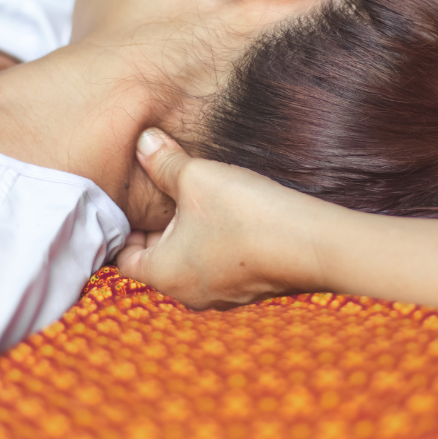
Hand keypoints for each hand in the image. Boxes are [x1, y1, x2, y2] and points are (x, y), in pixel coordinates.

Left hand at [116, 129, 319, 308]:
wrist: (313, 245)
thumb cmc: (246, 214)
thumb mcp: (197, 177)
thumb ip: (164, 161)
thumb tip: (143, 142)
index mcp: (164, 275)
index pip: (124, 259)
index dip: (125, 228)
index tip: (133, 202)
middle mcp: (188, 293)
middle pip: (157, 260)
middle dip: (158, 228)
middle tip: (164, 194)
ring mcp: (222, 296)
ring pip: (191, 263)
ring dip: (190, 235)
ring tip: (199, 202)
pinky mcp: (250, 289)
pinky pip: (221, 266)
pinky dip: (217, 244)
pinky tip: (231, 217)